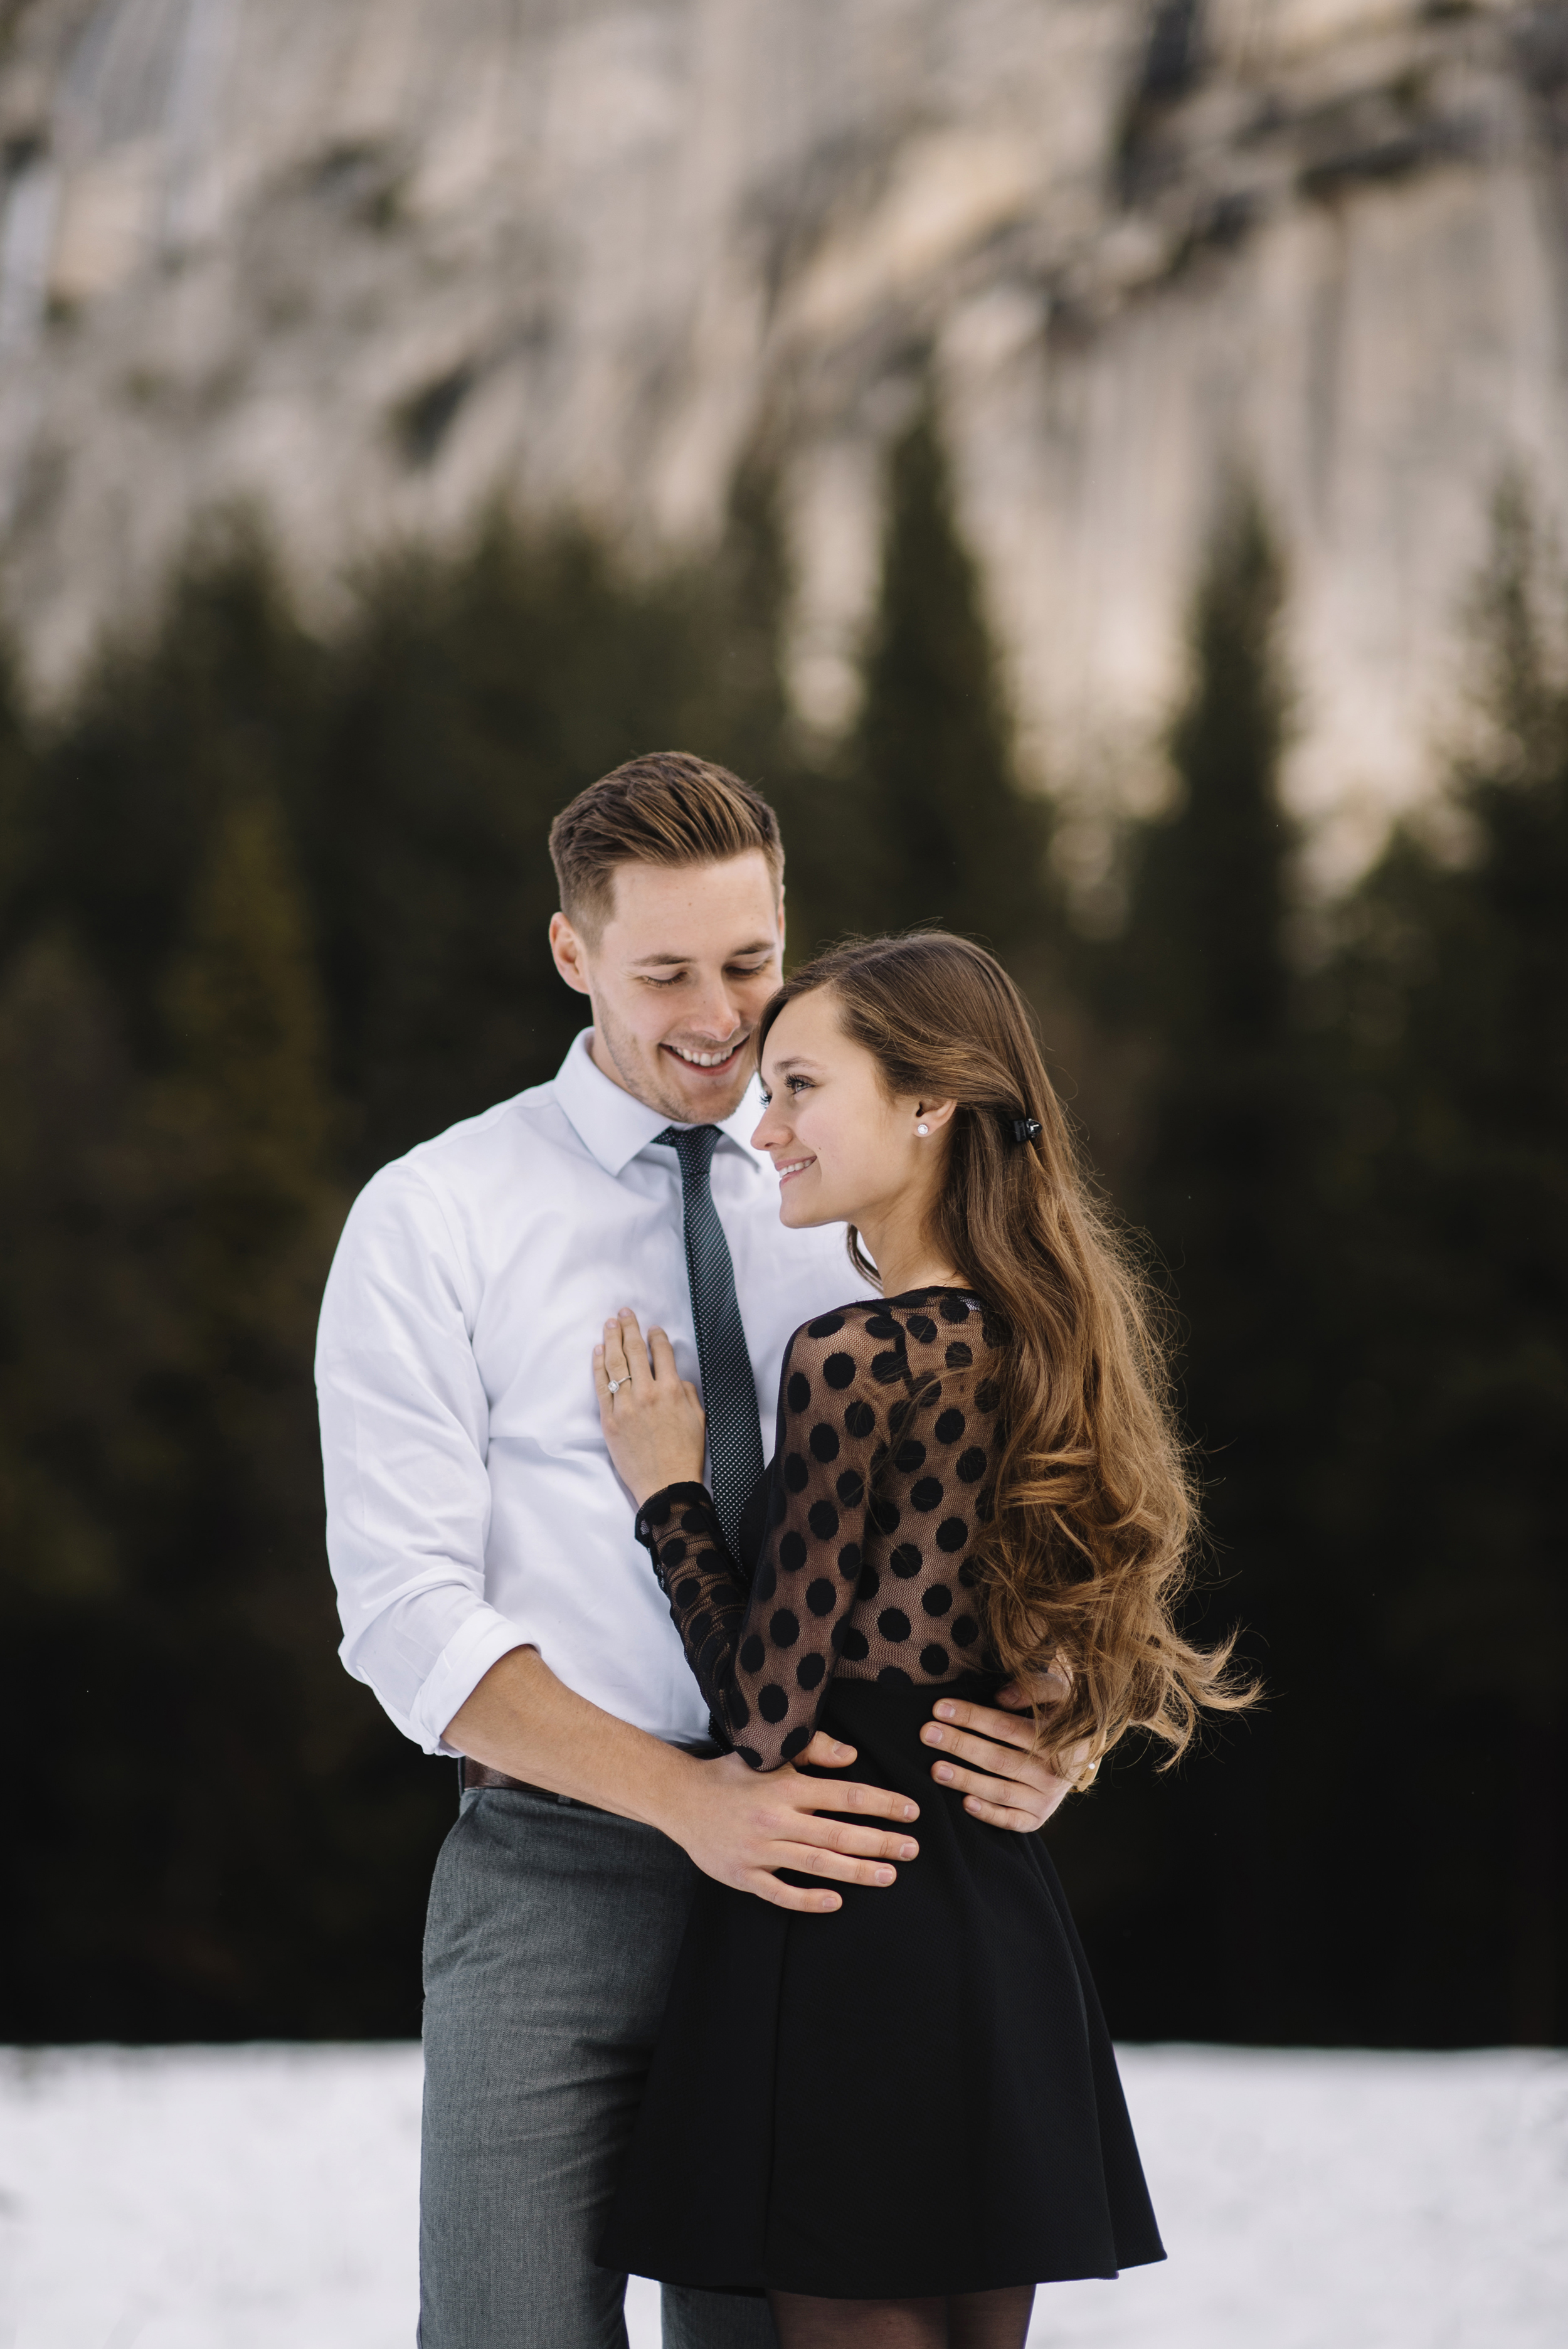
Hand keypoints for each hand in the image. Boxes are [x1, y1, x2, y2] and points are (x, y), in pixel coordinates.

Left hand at [593, 1308, 705, 1504]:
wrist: (666, 1485)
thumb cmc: (685, 1455)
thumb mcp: (698, 1418)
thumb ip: (687, 1392)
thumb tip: (675, 1378)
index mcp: (671, 1391)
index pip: (662, 1352)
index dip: (657, 1336)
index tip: (653, 1329)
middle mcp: (647, 1393)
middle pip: (635, 1350)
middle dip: (630, 1327)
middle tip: (625, 1313)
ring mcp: (625, 1406)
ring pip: (616, 1363)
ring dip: (612, 1339)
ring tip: (610, 1324)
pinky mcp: (609, 1420)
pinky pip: (602, 1386)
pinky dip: (599, 1366)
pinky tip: (599, 1351)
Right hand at [665, 1732, 922, 1913]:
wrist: (680, 1800)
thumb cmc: (731, 1775)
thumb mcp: (769, 1754)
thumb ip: (812, 1750)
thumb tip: (852, 1756)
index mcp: (785, 1787)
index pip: (846, 1795)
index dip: (882, 1804)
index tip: (911, 1811)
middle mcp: (775, 1820)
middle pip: (838, 1834)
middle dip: (880, 1842)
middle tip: (912, 1849)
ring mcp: (759, 1851)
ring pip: (817, 1865)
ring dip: (856, 1872)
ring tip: (888, 1876)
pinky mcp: (743, 1876)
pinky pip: (781, 1893)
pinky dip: (809, 1899)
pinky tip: (836, 1901)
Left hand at [919, 1673, 1079, 1830]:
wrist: (1079, 1747)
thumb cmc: (1059, 1711)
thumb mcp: (1055, 1691)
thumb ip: (1032, 1688)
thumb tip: (1001, 1697)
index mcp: (1057, 1739)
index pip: (1006, 1727)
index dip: (972, 1717)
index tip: (940, 1708)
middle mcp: (1053, 1772)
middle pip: (998, 1759)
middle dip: (959, 1745)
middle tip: (928, 1734)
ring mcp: (1046, 1799)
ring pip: (1000, 1791)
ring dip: (966, 1780)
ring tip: (936, 1769)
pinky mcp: (1037, 1817)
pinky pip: (1011, 1821)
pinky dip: (989, 1814)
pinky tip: (965, 1803)